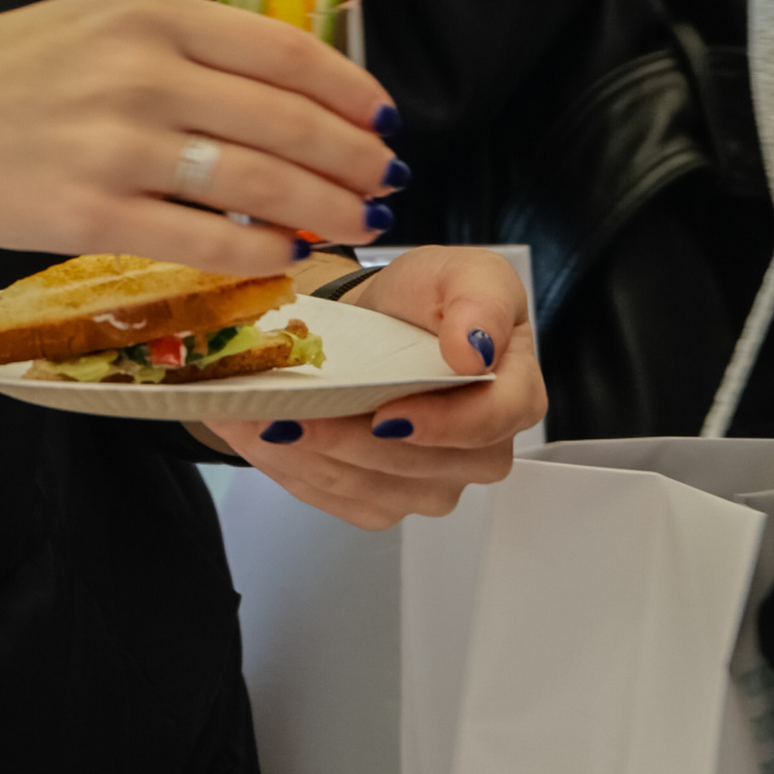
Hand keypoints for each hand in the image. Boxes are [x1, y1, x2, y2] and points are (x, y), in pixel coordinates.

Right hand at [0, 0, 399, 266]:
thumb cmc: (6, 74)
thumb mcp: (97, 22)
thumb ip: (188, 42)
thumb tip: (293, 82)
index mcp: (146, 12)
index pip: (284, 50)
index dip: (350, 91)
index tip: (382, 118)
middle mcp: (137, 72)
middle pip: (285, 120)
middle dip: (351, 159)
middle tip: (383, 181)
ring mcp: (114, 145)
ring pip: (257, 182)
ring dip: (323, 207)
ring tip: (355, 221)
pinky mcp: (89, 213)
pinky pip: (205, 238)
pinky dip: (260, 251)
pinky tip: (286, 254)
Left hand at [195, 248, 540, 525]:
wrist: (370, 321)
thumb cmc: (423, 297)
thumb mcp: (460, 271)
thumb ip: (480, 300)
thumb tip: (474, 350)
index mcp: (513, 391)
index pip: (493, 423)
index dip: (443, 424)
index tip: (387, 412)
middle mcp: (479, 450)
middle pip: (424, 468)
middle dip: (351, 441)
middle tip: (292, 412)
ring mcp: (432, 483)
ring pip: (373, 489)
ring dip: (311, 455)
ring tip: (260, 418)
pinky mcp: (384, 501)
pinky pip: (339, 500)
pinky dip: (295, 469)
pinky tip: (263, 436)